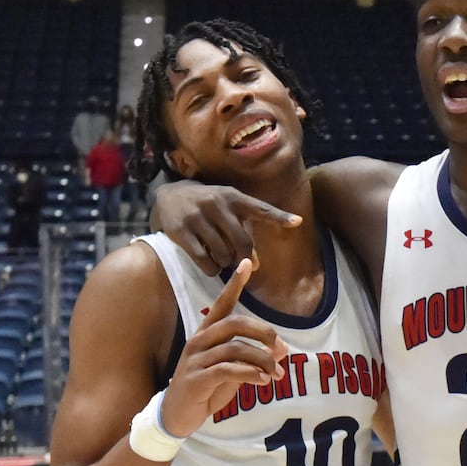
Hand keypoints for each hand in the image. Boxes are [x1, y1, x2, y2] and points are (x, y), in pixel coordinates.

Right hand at [151, 181, 301, 275]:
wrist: (168, 196)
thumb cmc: (207, 205)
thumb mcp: (227, 208)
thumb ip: (243, 230)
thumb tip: (255, 265)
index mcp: (232, 196)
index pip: (260, 208)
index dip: (279, 216)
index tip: (298, 222)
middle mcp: (216, 203)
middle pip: (241, 242)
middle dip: (242, 257)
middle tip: (237, 261)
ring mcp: (197, 217)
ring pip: (222, 253)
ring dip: (225, 263)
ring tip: (220, 259)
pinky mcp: (181, 231)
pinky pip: (204, 260)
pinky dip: (211, 269)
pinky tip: (210, 266)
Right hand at [159, 259, 289, 438]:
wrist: (176, 416)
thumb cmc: (205, 390)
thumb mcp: (231, 372)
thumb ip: (250, 359)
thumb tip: (279, 351)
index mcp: (207, 335)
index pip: (221, 304)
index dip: (234, 284)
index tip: (247, 262)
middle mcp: (199, 342)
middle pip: (234, 323)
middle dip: (263, 332)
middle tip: (281, 348)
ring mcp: (195, 360)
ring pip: (235, 349)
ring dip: (262, 360)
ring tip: (277, 374)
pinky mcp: (196, 379)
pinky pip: (227, 369)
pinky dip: (250, 374)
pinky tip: (262, 380)